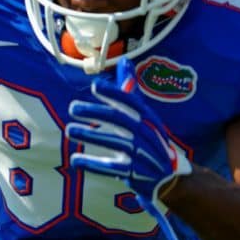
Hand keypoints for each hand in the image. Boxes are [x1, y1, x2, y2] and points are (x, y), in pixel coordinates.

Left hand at [66, 58, 192, 239]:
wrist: (170, 177)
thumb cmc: (149, 141)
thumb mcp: (142, 116)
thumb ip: (129, 92)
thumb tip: (123, 62)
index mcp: (148, 119)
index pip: (133, 102)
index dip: (115, 94)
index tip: (95, 86)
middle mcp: (147, 134)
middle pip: (122, 120)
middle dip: (97, 112)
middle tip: (73, 108)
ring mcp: (142, 154)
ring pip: (116, 142)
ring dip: (91, 135)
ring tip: (69, 130)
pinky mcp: (135, 173)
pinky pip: (112, 167)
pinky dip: (93, 164)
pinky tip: (75, 160)